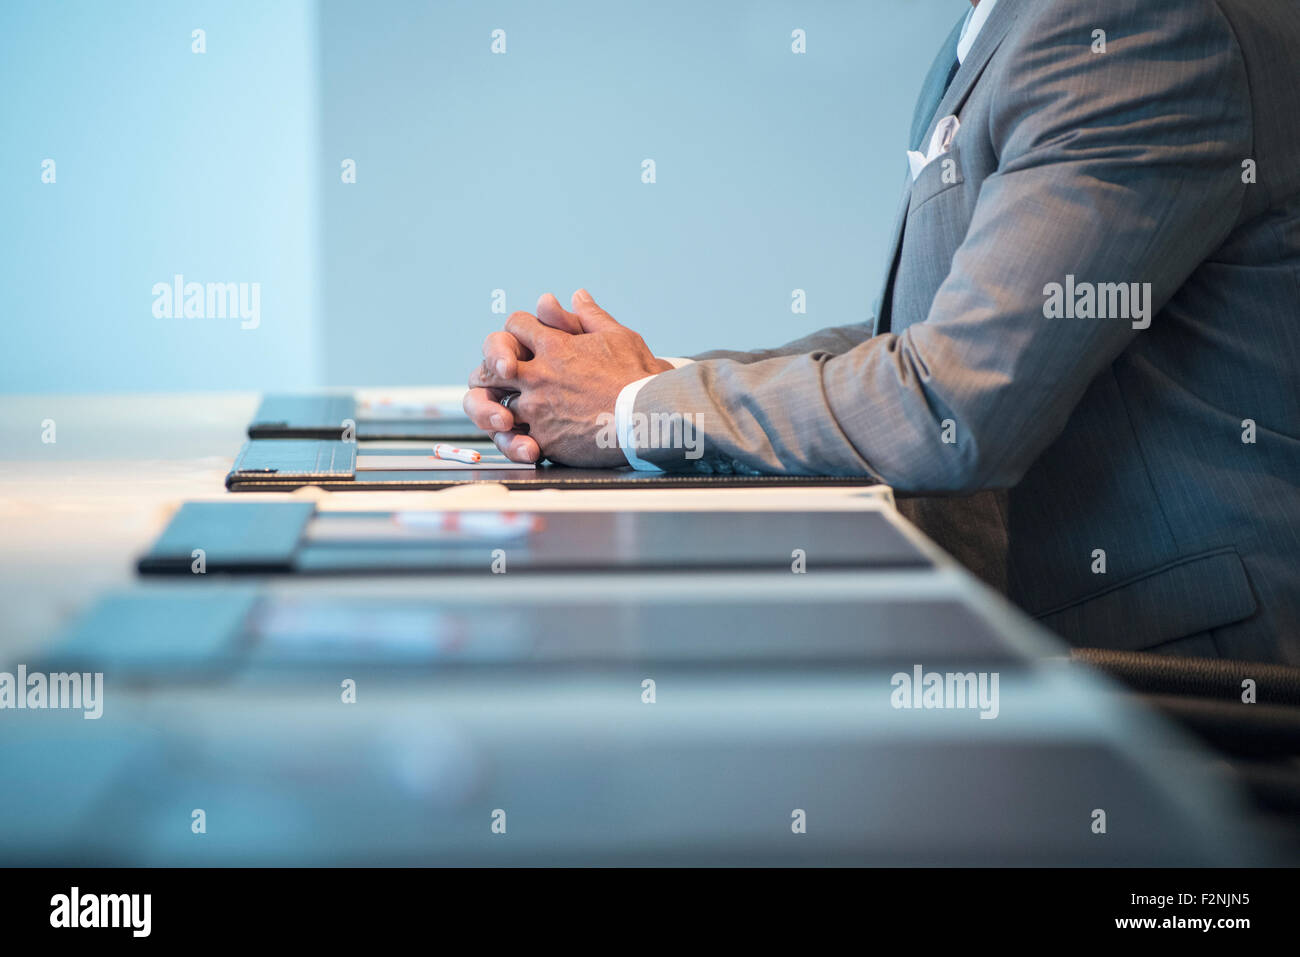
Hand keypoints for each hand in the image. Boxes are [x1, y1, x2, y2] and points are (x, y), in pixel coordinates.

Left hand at [464, 290, 673, 465]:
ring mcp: (537, 408)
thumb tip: (577, 295)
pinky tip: (527, 438)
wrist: (648, 419)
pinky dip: (518, 437)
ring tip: (511, 412)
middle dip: (494, 370)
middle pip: (492, 366)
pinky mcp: (544, 438)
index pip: (515, 326)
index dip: (517, 331)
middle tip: (501, 378)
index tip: (523, 342)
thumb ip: (591, 316)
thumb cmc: (638, 377)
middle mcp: (539, 375)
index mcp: (554, 346)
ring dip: (503, 407)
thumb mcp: (619, 336)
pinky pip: (516, 437)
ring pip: (498, 404)